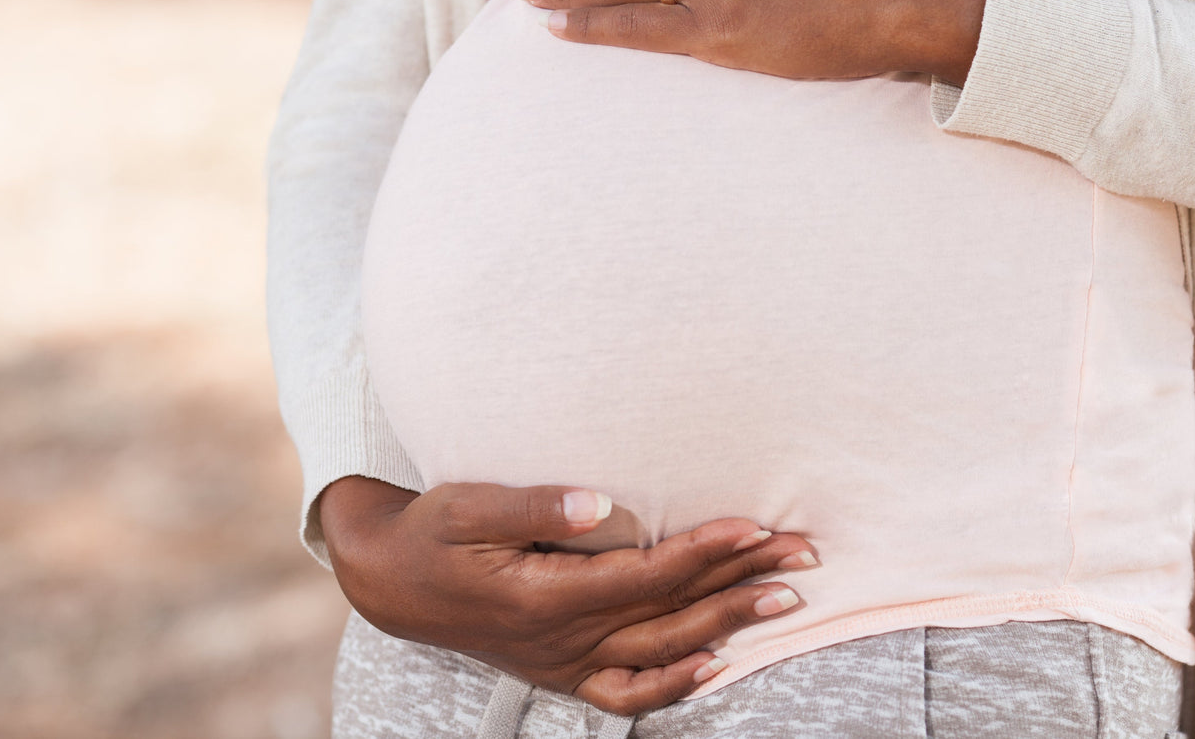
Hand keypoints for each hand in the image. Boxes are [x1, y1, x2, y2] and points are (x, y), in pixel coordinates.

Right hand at [320, 476, 819, 714]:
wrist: (391, 583)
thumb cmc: (431, 534)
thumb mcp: (465, 506)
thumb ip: (533, 504)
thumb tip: (602, 502)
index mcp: (544, 597)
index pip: (646, 574)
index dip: (705, 551)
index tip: (755, 525)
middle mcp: (561, 640)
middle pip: (671, 614)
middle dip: (741, 584)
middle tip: (803, 557)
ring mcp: (563, 663)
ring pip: (662, 651)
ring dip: (728, 624)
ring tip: (785, 599)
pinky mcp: (560, 671)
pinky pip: (626, 693)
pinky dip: (675, 684)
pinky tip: (715, 663)